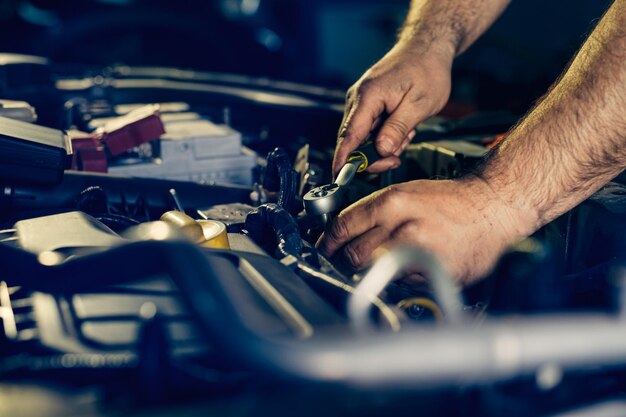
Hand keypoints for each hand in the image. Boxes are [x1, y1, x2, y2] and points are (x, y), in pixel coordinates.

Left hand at [317, 177, 536, 284]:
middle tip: (348, 260)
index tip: (326, 248)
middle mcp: (402, 228)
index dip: (328, 242)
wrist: (492, 209)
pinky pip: (402, 283)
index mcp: (392, 203)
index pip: (342, 227)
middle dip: (346, 261)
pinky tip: (414, 263)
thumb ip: (374, 212)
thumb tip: (344, 232)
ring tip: (387, 260)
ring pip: (375, 272)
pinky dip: (401, 278)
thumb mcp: (406, 193)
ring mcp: (419, 253)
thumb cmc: (449, 201)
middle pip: (353, 255)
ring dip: (373, 271)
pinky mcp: (433, 274)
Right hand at [333, 42, 452, 175]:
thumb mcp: (419, 104)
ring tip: (407, 131)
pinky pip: (370, 129)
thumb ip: (397, 128)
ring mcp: (361, 102)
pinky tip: (402, 126)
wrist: (427, 49)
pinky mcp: (368, 104)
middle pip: (354, 141)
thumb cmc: (426, 70)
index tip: (338, 178)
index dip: (343, 160)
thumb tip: (381, 150)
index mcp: (368, 97)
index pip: (349, 135)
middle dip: (375, 155)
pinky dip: (386, 135)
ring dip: (384, 144)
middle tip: (398, 157)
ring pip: (364, 138)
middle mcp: (358, 99)